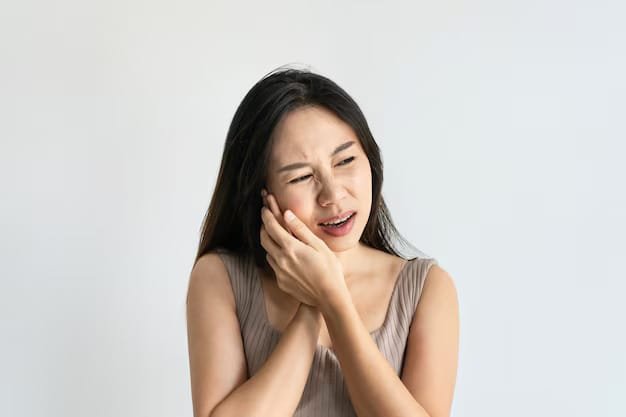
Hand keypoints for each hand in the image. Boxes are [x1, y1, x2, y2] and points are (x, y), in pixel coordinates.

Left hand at [260, 188, 346, 306]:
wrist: (329, 297)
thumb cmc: (329, 269)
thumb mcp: (319, 245)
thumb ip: (301, 230)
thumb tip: (286, 214)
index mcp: (291, 248)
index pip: (271, 227)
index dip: (266, 215)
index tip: (264, 208)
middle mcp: (281, 260)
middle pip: (264, 239)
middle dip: (263, 227)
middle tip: (267, 219)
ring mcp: (280, 272)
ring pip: (267, 252)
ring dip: (269, 242)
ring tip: (276, 236)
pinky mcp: (281, 282)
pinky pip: (273, 265)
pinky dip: (275, 256)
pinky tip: (285, 256)